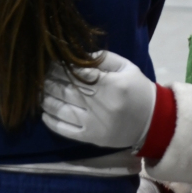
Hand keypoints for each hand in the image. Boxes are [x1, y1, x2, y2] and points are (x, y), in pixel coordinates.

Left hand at [42, 51, 156, 149]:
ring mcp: (93, 122)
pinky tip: (44, 112)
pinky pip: (65, 130)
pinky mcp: (90, 137)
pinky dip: (51, 121)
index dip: (60, 67)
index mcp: (109, 84)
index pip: (77, 73)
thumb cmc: (138, 90)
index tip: (49, 61)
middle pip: (65, 90)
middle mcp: (98, 103)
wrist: (152, 121)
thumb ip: (104, 59)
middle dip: (49, 81)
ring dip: (46, 99)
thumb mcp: (128, 68)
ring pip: (61, 109)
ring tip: (38, 92)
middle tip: (39, 76)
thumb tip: (78, 55)